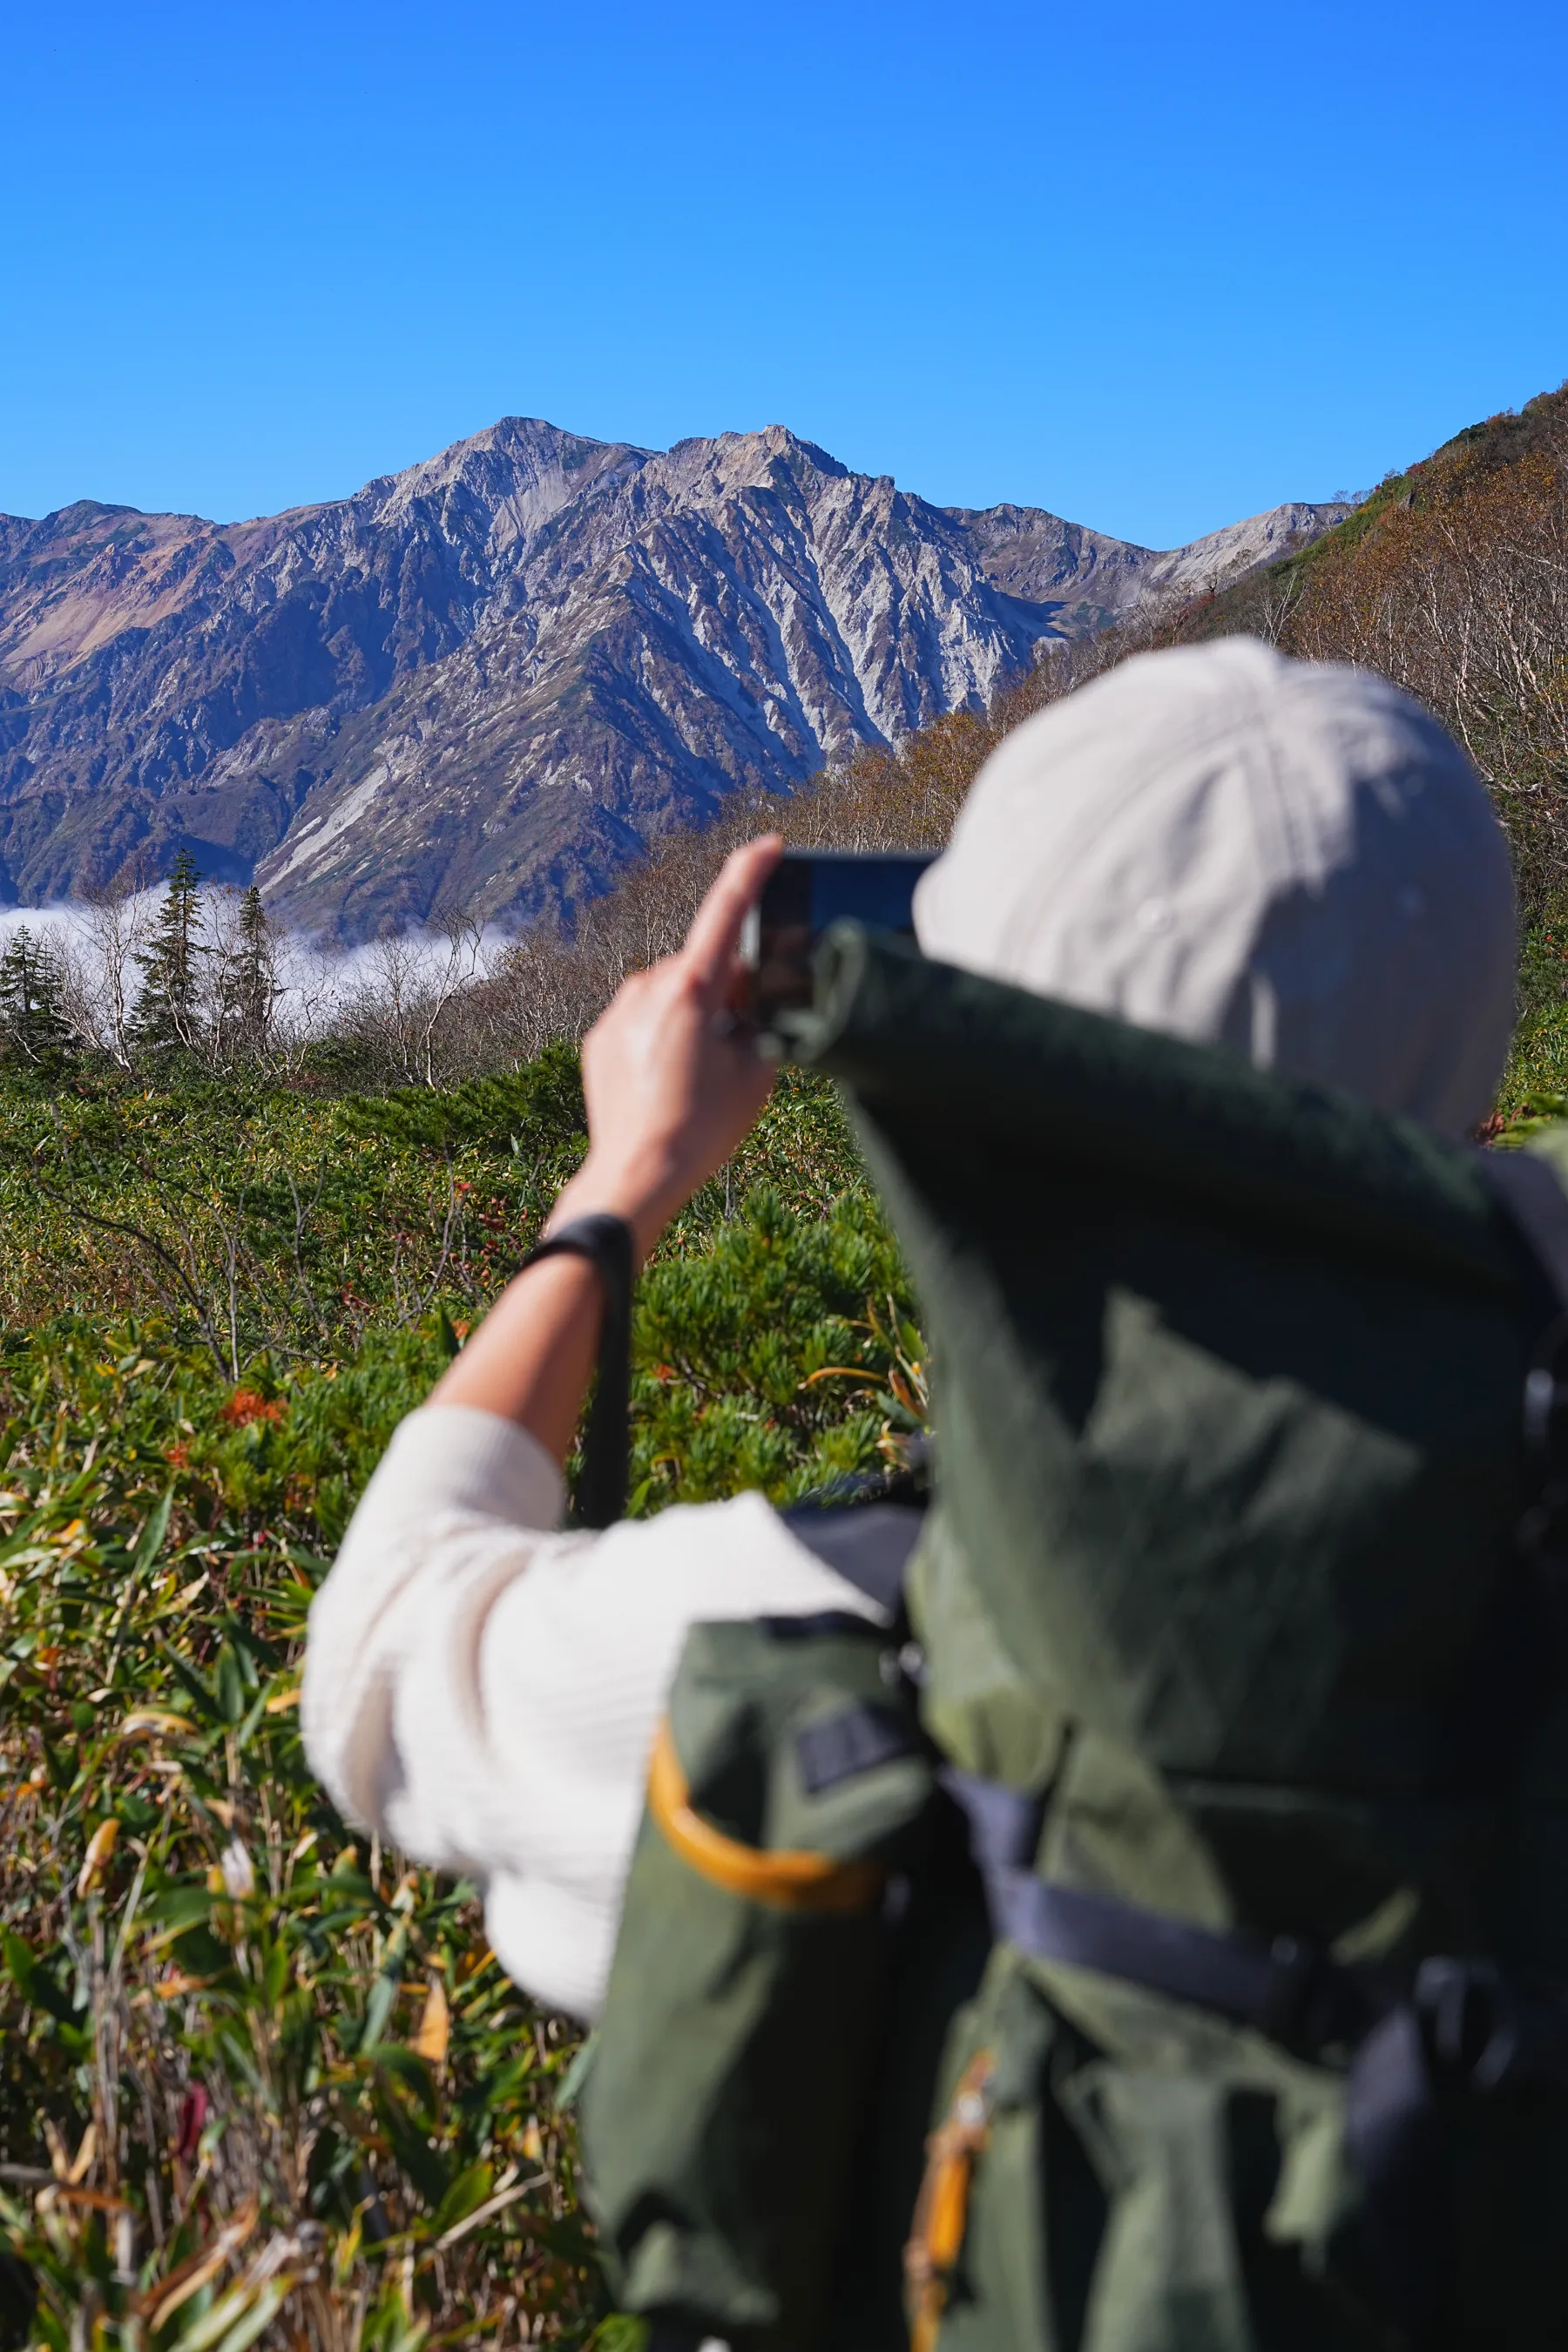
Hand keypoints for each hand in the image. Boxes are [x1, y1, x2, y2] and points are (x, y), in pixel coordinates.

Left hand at [550, 834, 782, 1257]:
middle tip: (738, 1044)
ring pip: (671, 994)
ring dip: (693, 1016)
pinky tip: (669, 1081)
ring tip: (699, 1075)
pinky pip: (643, 1019)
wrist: (636, 1172)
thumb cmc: (701, 1127)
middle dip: (725, 991)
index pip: (725, 913)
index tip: (767, 845)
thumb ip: (757, 1022)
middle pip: (703, 968)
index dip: (750, 874)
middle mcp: (648, 987)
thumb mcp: (755, 1072)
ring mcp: (619, 1011)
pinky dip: (662, 1036)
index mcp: (691, 990)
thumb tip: (745, 1005)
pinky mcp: (600, 1036)